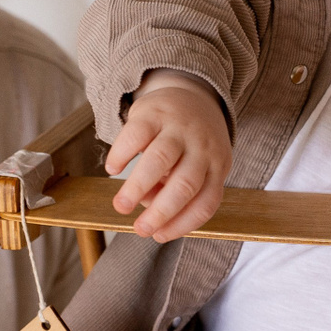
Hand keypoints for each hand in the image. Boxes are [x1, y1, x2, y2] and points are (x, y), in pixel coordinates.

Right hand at [106, 70, 232, 241]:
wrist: (192, 94)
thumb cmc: (191, 143)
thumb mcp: (197, 165)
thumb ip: (176, 188)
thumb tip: (148, 205)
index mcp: (217, 165)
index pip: (206, 202)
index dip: (183, 224)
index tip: (159, 236)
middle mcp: (202, 147)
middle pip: (185, 184)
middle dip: (161, 212)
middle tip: (140, 229)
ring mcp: (178, 128)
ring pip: (160, 159)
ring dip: (138, 187)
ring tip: (121, 207)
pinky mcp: (154, 112)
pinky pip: (136, 135)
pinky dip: (122, 155)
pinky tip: (113, 169)